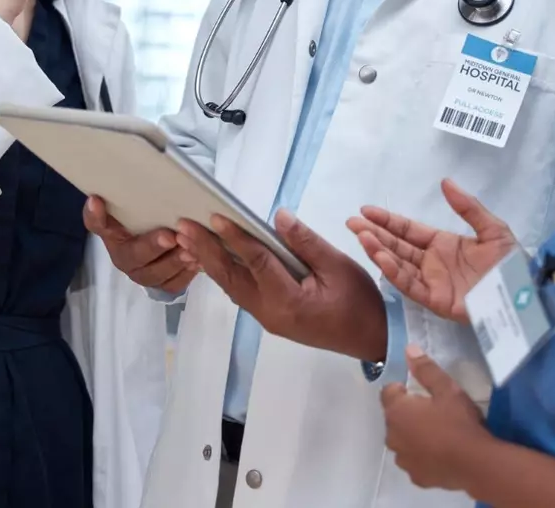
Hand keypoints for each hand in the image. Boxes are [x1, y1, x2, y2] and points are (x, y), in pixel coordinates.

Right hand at [83, 197, 195, 294]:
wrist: (164, 238)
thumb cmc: (147, 219)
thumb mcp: (133, 207)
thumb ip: (117, 202)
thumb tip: (94, 199)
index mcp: (111, 235)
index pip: (98, 225)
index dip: (98, 216)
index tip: (98, 201)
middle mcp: (124, 258)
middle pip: (134, 256)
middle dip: (153, 247)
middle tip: (171, 237)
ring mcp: (144, 274)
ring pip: (155, 275)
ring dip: (174, 263)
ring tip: (190, 251)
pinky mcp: (163, 285)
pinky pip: (172, 285)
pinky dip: (186, 274)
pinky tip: (197, 262)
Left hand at [176, 211, 385, 360]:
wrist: (371, 338)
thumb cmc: (359, 301)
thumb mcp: (338, 266)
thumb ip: (306, 242)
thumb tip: (278, 216)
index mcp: (287, 300)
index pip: (255, 262)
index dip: (234, 237)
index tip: (213, 216)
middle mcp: (269, 312)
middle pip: (232, 277)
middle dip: (206, 249)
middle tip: (183, 225)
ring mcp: (267, 317)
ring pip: (231, 286)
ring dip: (210, 261)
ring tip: (187, 238)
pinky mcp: (270, 317)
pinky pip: (240, 292)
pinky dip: (224, 273)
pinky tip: (213, 257)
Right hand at [347, 179, 515, 322]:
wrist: (527, 295)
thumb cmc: (512, 264)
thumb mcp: (493, 229)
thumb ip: (468, 207)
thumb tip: (445, 182)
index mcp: (443, 245)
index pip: (408, 230)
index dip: (388, 220)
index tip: (366, 210)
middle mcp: (432, 263)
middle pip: (397, 245)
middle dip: (374, 233)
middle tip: (352, 222)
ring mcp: (432, 282)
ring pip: (398, 264)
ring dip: (379, 249)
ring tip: (361, 236)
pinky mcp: (436, 301)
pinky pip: (410, 285)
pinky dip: (394, 271)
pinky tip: (380, 256)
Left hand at [381, 346, 490, 492]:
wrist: (476, 464)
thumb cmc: (459, 422)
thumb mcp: (447, 389)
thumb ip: (426, 369)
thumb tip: (409, 349)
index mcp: (396, 412)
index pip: (388, 392)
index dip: (403, 389)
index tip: (422, 391)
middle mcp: (392, 436)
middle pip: (394, 417)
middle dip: (408, 412)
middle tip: (434, 411)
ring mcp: (403, 459)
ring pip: (403, 440)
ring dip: (413, 435)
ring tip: (439, 433)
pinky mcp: (416, 477)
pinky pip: (414, 460)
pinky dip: (422, 455)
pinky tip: (441, 453)